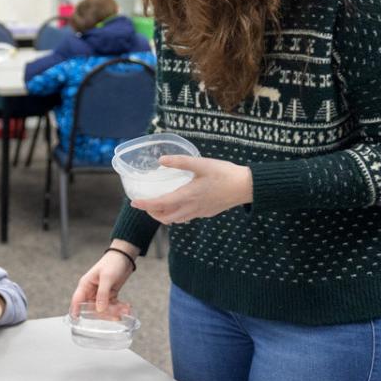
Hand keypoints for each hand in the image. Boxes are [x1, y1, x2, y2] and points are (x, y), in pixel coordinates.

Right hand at [69, 240, 138, 315]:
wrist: (124, 257)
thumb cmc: (112, 262)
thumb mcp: (107, 277)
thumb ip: (102, 294)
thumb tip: (99, 309)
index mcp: (85, 285)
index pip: (77, 300)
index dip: (75, 311)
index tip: (77, 321)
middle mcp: (91, 291)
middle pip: (92, 308)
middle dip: (104, 313)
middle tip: (115, 315)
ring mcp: (100, 294)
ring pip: (104, 309)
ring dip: (114, 311)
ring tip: (125, 309)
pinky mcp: (109, 295)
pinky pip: (112, 306)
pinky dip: (119, 308)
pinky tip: (126, 307)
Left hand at [130, 155, 252, 223]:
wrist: (246, 187)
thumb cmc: (224, 173)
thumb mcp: (201, 163)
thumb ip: (180, 161)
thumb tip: (161, 160)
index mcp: (187, 195)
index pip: (160, 204)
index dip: (145, 205)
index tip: (134, 203)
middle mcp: (191, 208)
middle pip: (165, 217)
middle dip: (152, 213)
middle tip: (144, 204)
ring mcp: (199, 212)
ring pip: (176, 220)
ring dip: (164, 215)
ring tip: (158, 205)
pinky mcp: (206, 213)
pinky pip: (186, 217)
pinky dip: (176, 214)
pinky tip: (178, 204)